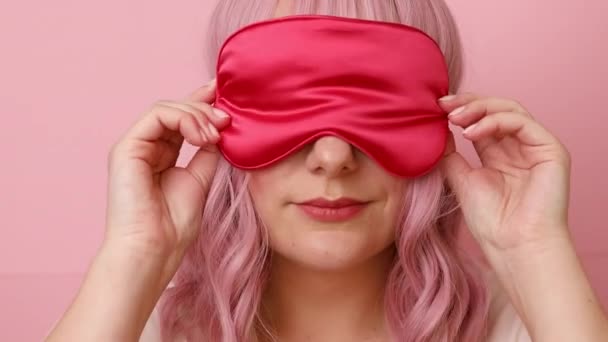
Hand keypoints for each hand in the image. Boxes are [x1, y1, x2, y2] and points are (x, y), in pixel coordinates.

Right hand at [104, 79, 229, 273]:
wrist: (154, 250)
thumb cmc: (175, 226)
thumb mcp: (201, 179)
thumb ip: (207, 152)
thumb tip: (221, 127)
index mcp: (164, 155)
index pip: (183, 120)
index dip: (204, 102)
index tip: (228, 94)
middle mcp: (148, 147)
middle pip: (176, 110)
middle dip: (205, 108)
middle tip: (228, 119)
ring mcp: (135, 146)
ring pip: (167, 108)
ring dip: (197, 115)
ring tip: (216, 133)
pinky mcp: (126, 147)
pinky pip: (157, 116)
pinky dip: (183, 119)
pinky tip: (202, 136)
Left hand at [437, 93, 571, 251]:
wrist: (513, 246)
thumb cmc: (491, 221)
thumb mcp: (461, 180)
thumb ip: (451, 155)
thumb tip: (436, 131)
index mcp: (498, 154)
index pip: (480, 120)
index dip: (460, 110)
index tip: (435, 108)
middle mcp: (518, 147)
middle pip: (495, 109)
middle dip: (468, 103)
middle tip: (443, 105)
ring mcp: (536, 147)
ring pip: (510, 110)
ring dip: (479, 108)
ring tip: (454, 118)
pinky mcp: (551, 150)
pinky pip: (522, 123)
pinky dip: (494, 121)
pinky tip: (471, 132)